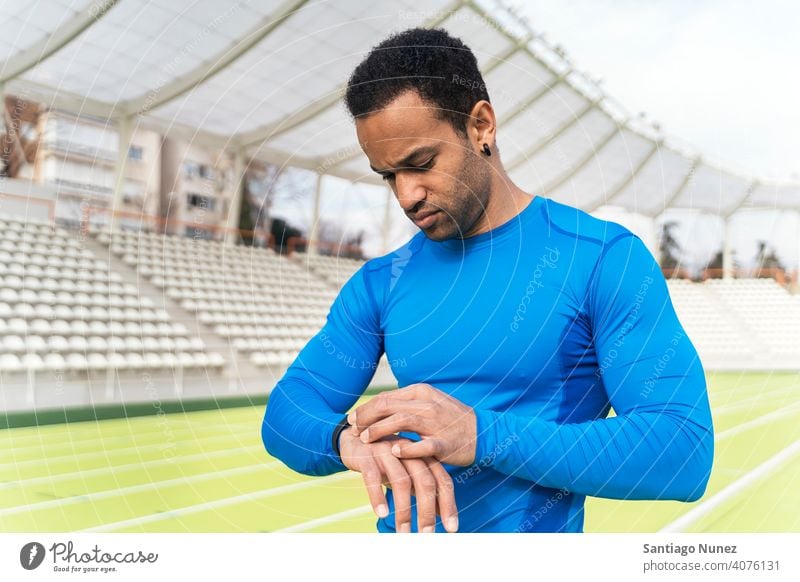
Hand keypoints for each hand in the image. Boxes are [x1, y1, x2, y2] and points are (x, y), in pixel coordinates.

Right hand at [338, 431, 457, 532]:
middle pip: (425, 482)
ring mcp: (388, 453)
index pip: (442, 480)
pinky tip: (381, 514)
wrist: (353, 438)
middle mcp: (409, 452)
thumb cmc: (386, 460)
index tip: (452, 529)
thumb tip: (441, 514)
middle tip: (426, 535)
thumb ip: (423, 488)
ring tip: (404, 533)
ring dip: (403, 511)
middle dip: (427, 511)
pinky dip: (378, 496)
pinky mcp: (367, 456)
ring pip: (401, 482)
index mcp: (422, 456)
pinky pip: (373, 477)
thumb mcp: (407, 472)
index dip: (449, 505)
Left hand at [348, 383, 477, 465]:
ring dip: (379, 431)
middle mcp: (427, 404)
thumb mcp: (428, 403)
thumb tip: (378, 406)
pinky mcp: (445, 442)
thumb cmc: (450, 419)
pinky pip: (424, 444)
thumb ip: (405, 403)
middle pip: (388, 406)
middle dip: (366, 418)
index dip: (365, 409)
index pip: (385, 397)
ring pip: (402, 421)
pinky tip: (394, 451)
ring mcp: (437, 423)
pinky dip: (408, 448)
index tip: (353, 419)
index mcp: (421, 392)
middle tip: (353, 429)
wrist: (481, 432)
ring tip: (365, 440)